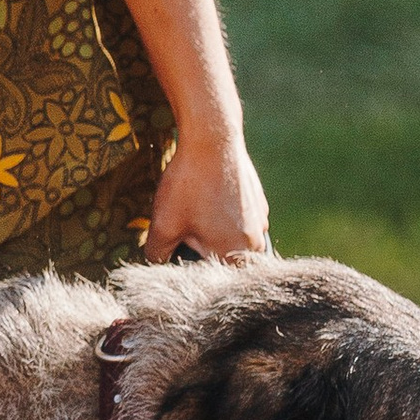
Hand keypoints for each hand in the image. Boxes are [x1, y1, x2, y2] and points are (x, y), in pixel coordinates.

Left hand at [148, 131, 269, 264]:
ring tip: (193, 209)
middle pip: (223, 260)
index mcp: (236, 255)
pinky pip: (239, 221)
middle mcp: (256, 243)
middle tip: (182, 227)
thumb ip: (158, 255)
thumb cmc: (189, 186)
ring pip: (231, 240)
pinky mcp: (259, 203)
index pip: (211, 278)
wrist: (213, 140)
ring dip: (211, 232)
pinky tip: (206, 197)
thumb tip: (159, 265)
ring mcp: (261, 221)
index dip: (189, 268)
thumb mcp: (163, 226)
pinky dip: (223, 216)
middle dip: (200, 250)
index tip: (175, 249)